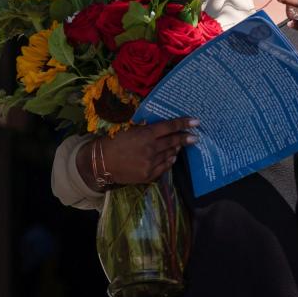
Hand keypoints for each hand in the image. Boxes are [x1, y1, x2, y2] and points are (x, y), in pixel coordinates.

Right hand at [77, 117, 198, 188]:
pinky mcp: (148, 175)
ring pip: (170, 154)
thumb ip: (146, 130)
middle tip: (194, 137)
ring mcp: (150, 163)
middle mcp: (151, 148)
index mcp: (145, 134)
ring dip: (176, 149)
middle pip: (173, 142)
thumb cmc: (113, 142)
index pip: (169, 127)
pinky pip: (164, 167)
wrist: (101, 162)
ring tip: (179, 146)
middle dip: (185, 138)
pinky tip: (171, 158)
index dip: (184, 124)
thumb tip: (163, 129)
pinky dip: (169, 161)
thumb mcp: (130, 130)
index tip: (196, 122)